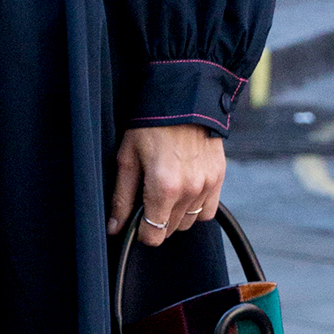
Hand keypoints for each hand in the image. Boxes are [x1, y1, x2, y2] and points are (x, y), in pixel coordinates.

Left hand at [107, 123, 225, 241]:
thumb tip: (114, 228)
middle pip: (170, 230)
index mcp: (164, 187)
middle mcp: (189, 190)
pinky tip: (185, 191)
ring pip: (188, 222)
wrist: (183, 99)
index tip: (137, 221)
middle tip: (148, 198)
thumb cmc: (150, 126)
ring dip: (176, 215)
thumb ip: (121, 197)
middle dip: (157, 221)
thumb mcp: (127, 158)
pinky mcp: (219, 178)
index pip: (153, 235)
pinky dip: (196, 208)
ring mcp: (207, 185)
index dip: (141, 232)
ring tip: (167, 191)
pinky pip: (207, 211)